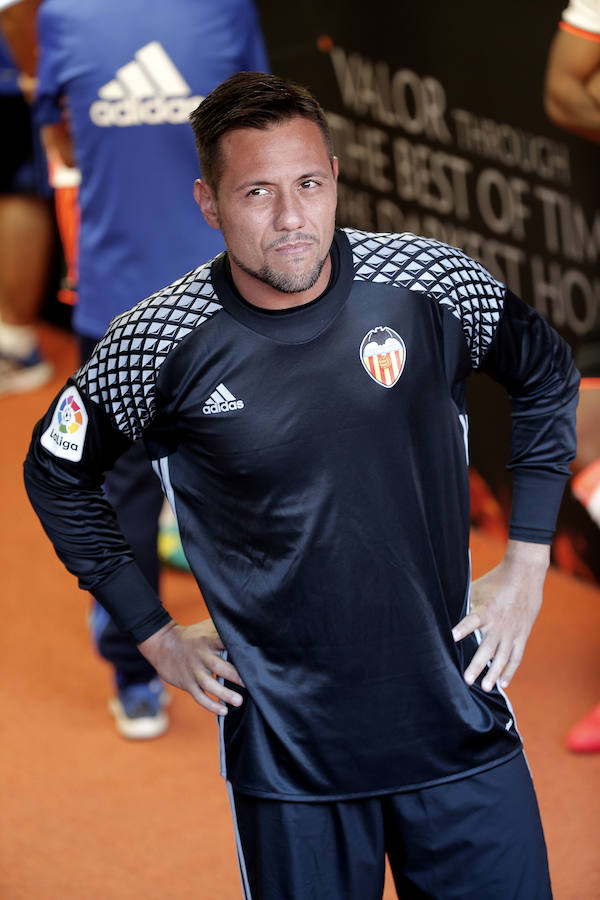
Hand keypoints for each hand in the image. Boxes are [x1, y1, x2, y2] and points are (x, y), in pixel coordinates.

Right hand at [138, 618, 244, 714]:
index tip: (252, 658)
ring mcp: (193, 670)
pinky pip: (199, 696)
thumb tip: (247, 629)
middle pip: (218, 666)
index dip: (237, 650)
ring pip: (209, 684)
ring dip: (224, 694)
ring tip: (238, 701)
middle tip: (250, 684)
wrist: (162, 644)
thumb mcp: (207, 628)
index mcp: (209, 640)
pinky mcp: (186, 683)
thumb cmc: (192, 635)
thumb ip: (224, 629)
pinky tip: (223, 710)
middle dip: (234, 676)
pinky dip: (211, 705)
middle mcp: (201, 656)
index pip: (225, 643)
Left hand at [452, 540, 549, 691]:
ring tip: (485, 687)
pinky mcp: (522, 635)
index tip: (451, 638)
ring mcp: (511, 632)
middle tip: (467, 680)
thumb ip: (463, 602)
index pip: (471, 621)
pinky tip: (503, 684)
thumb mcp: (476, 588)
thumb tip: (442, 609)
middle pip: (487, 648)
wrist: (524, 576)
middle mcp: (498, 624)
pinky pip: (516, 657)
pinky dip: (510, 671)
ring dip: (493, 673)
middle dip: (477, 665)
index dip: (462, 629)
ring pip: (502, 657)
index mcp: (485, 610)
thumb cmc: (495, 582)